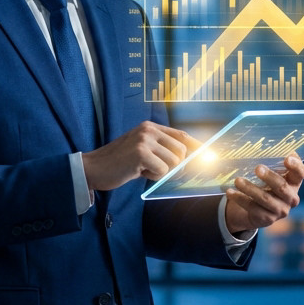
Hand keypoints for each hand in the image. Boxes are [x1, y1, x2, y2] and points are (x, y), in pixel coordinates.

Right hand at [82, 121, 200, 191]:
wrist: (94, 168)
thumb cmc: (119, 163)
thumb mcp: (142, 151)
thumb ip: (161, 151)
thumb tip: (188, 161)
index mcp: (150, 127)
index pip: (181, 136)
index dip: (197, 147)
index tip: (209, 157)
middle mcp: (149, 130)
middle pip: (181, 151)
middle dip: (176, 166)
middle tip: (157, 171)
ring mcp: (145, 140)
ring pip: (173, 162)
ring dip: (161, 172)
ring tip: (142, 169)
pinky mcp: (141, 153)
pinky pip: (162, 170)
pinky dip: (153, 176)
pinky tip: (137, 172)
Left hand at [224, 152, 303, 235]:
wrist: (258, 209)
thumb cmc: (266, 184)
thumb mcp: (271, 173)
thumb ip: (273, 160)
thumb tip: (268, 143)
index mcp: (294, 183)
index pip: (300, 173)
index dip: (296, 166)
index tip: (287, 158)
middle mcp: (291, 198)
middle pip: (282, 187)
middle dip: (269, 177)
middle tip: (257, 168)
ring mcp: (281, 210)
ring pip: (265, 199)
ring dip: (250, 189)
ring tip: (237, 180)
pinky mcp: (268, 219)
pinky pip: (253, 208)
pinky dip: (240, 199)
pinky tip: (230, 192)